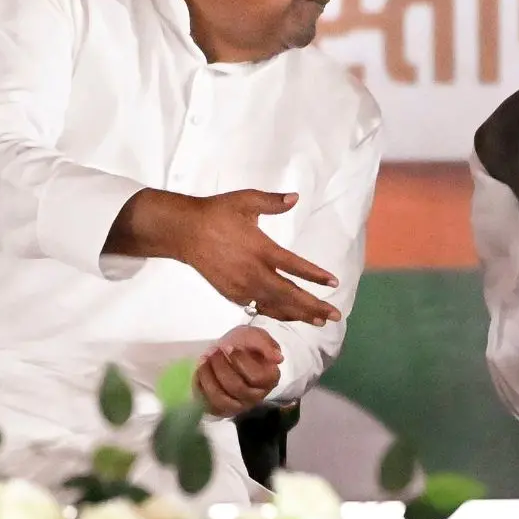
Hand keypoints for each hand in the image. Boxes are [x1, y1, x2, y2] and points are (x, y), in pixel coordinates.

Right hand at [180, 190, 340, 324]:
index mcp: (261, 249)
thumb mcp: (246, 200)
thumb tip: (295, 198)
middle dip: (313, 306)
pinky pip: (258, 307)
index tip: (333, 282)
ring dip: (298, 314)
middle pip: (289, 294)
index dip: (316, 276)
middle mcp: (253, 272)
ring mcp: (242, 287)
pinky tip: (288, 315)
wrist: (184, 232)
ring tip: (318, 321)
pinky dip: (276, 313)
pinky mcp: (231, 294)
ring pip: (275, 305)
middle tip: (334, 315)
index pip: (295, 266)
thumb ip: (272, 202)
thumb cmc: (217, 213)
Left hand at [194, 326, 282, 416]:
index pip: (256, 377)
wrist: (228, 350)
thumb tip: (278, 358)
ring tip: (204, 360)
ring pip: (221, 399)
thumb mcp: (256, 336)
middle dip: (221, 367)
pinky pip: (208, 404)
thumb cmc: (244, 344)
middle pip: (237, 388)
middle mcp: (256, 396)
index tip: (230, 347)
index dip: (240, 362)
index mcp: (269, 379)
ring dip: (209, 377)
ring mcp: (238, 404)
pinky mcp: (221, 409)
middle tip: (214, 351)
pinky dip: (200, 387)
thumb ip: (266, 344)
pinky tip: (200, 371)